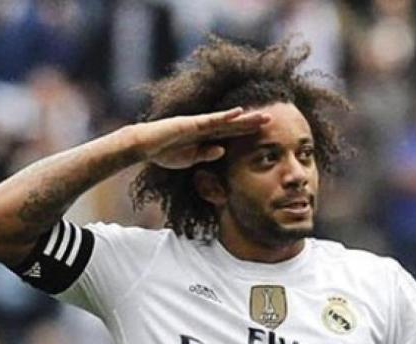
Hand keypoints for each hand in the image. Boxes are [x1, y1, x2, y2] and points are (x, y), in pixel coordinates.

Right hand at [128, 107, 270, 169]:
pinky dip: (225, 116)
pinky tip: (239, 112)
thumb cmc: (164, 152)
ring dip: (245, 118)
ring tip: (262, 116)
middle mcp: (205, 126)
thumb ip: (206, 154)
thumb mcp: (190, 159)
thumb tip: (223, 151)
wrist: (143, 146)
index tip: (265, 132)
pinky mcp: (191, 123)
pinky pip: (212, 120)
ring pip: (227, 120)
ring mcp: (199, 123)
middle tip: (272, 119)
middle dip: (252, 123)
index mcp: (206, 136)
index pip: (231, 133)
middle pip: (234, 124)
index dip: (248, 132)